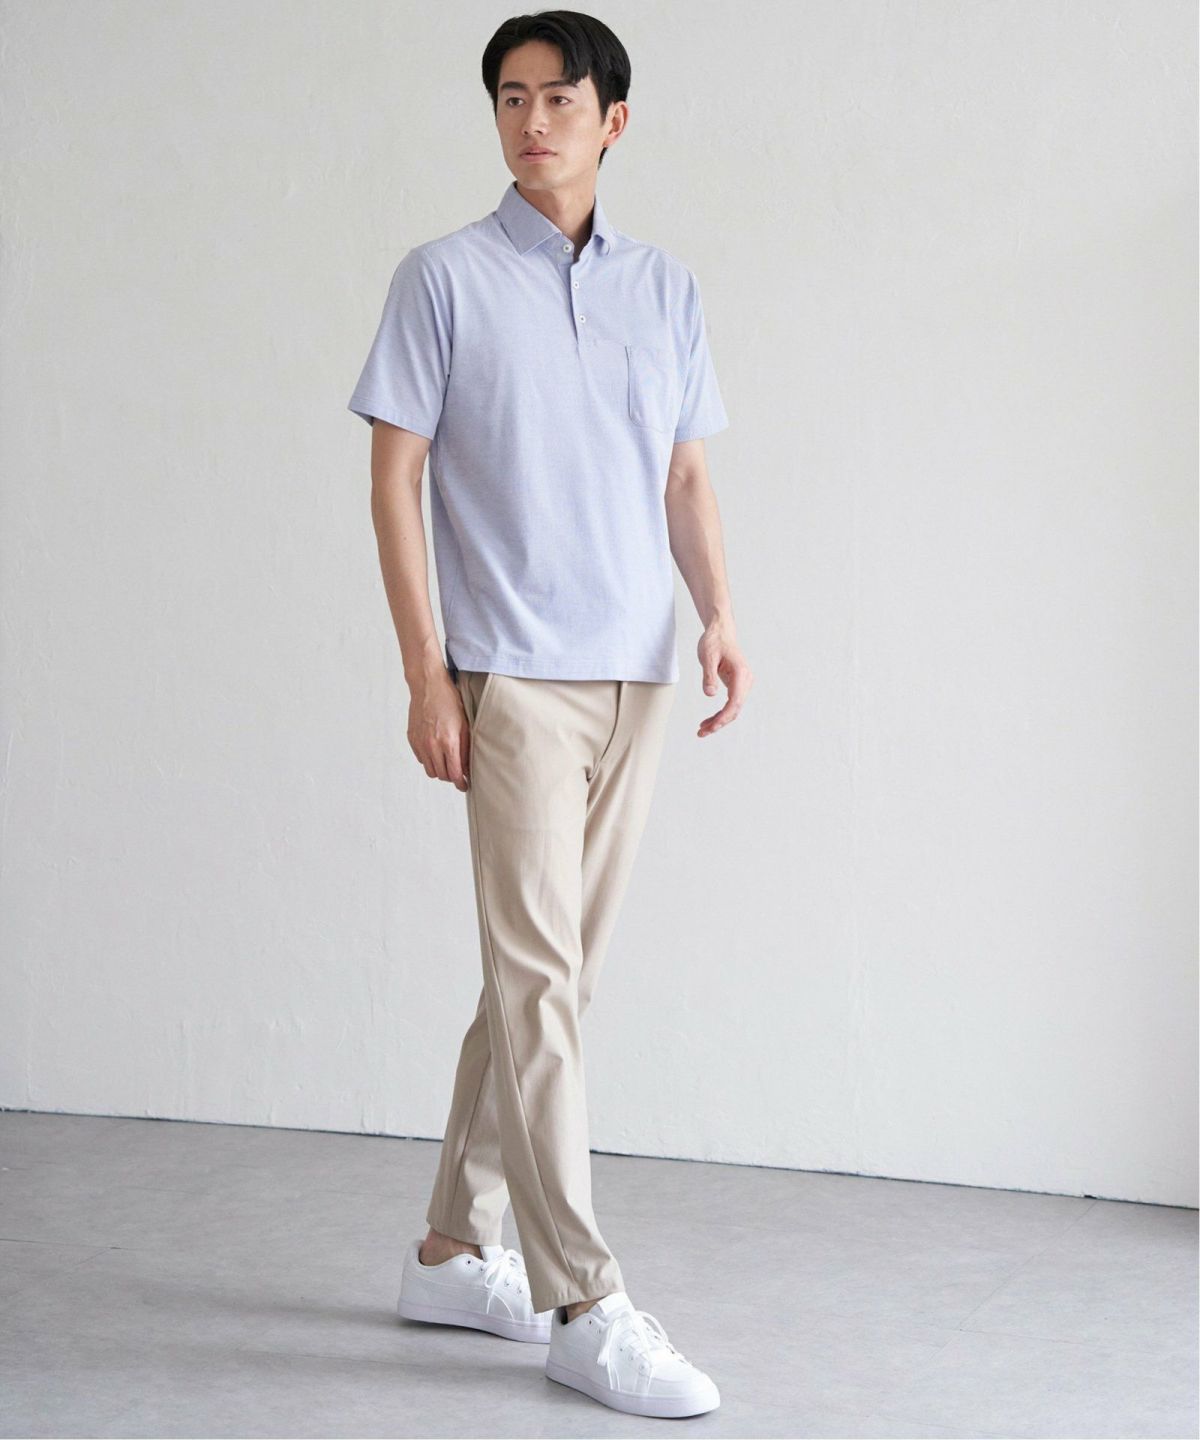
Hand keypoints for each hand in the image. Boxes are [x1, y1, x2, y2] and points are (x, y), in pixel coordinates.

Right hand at [408, 668, 470, 790]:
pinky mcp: (412, 739)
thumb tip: (468, 768)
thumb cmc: (450, 701)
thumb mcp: (465, 724)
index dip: (461, 783)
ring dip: (439, 770)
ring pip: (429, 770)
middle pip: (441, 775)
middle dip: (451, 777)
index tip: (465, 785)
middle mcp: (432, 745)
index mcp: (448, 742)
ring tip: (447, 763)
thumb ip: (466, 749)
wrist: (428, 686)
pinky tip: (436, 751)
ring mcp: (420, 743)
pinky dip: (429, 760)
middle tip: (458, 774)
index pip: (454, 774)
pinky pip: (421, 759)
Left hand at [696, 624, 752, 737]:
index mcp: (741, 673)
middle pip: (735, 709)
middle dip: (719, 723)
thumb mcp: (707, 656)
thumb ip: (709, 675)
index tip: (711, 727)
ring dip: (719, 721)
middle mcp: (745, 680)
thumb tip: (710, 694)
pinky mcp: (737, 685)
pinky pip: (730, 704)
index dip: (724, 717)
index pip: (735, 701)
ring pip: (733, 709)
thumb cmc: (714, 641)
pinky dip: (720, 714)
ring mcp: (742, 684)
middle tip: (701, 733)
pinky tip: (708, 721)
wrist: (720, 631)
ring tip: (702, 730)